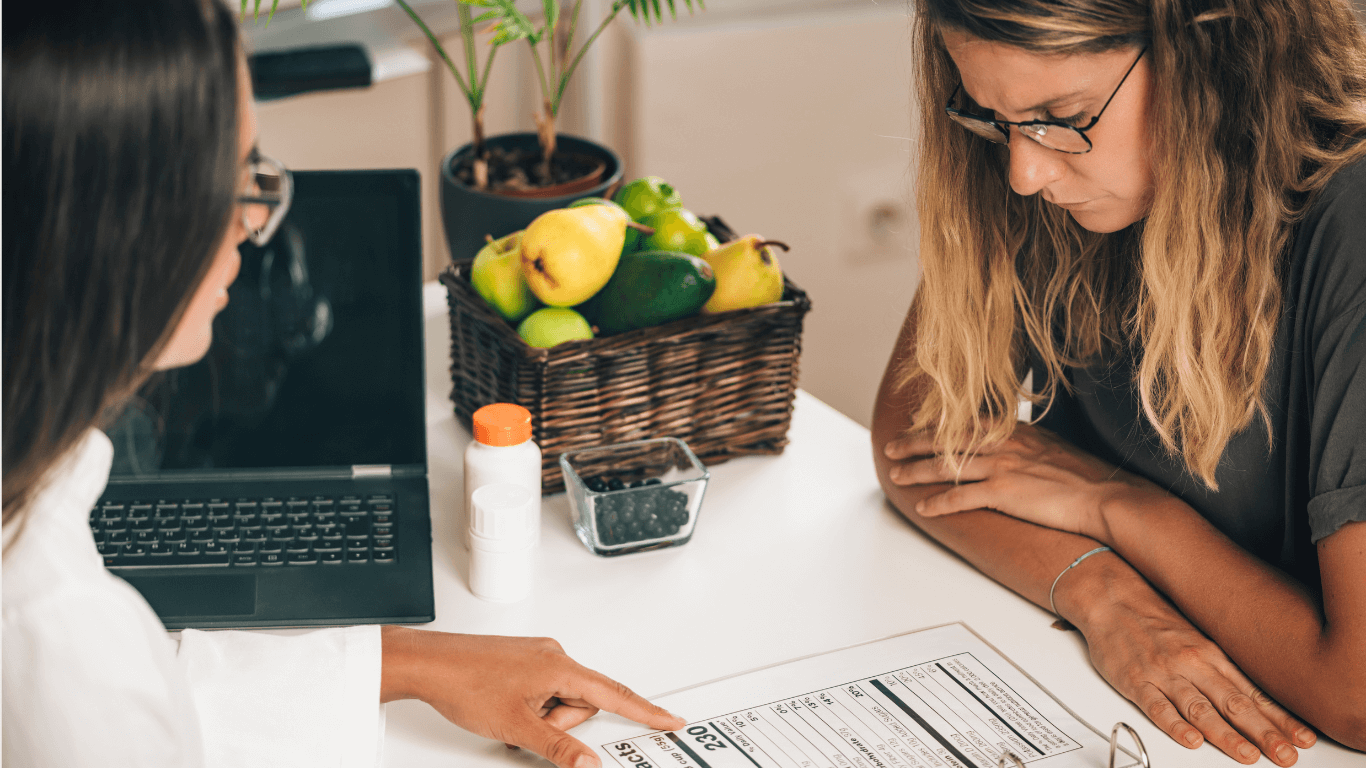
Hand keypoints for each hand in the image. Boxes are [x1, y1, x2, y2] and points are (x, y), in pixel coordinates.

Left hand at [381, 627, 684, 767]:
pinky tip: (506, 710)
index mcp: (561, 666)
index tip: (670, 719)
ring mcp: (536, 657)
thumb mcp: (517, 726)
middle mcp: (553, 655)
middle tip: (530, 730)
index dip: (646, 710)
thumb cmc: (465, 682)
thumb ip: (559, 747)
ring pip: (560, 699)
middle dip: (562, 724)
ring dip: (544, 717)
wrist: (428, 664)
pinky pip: (543, 690)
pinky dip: (532, 707)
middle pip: (583, 702)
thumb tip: (588, 762)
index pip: (615, 694)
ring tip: (511, 719)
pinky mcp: (521, 661)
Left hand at [882, 423, 1164, 539]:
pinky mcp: (1004, 493)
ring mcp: (1003, 467)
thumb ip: (1028, 443)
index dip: (937, 426)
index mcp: (1017, 431)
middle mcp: (1005, 444)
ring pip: (946, 467)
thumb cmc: (1086, 477)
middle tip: (891, 448)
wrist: (1106, 496)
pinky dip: (939, 503)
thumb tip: (1015, 445)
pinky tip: (923, 508)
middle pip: (947, 440)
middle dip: (914, 443)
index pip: (966, 424)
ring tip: (896, 476)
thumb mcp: (1053, 447)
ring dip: (916, 471)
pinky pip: (961, 498)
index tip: (916, 426)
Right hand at [1063, 568, 1317, 765]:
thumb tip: (1257, 700)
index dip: (1280, 719)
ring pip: (1199, 708)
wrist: (1111, 597)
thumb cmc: (1154, 620)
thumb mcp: (1198, 638)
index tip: (1302, 738)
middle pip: (1234, 704)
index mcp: (1212, 655)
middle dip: (1264, 732)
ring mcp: (1164, 672)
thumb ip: (1223, 670)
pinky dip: (1174, 724)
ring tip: (1247, 754)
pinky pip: (1156, 706)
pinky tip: (1190, 739)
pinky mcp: (1134, 680)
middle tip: (1284, 755)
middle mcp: (1193, 664)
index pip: (1253, 694)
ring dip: (1226, 734)